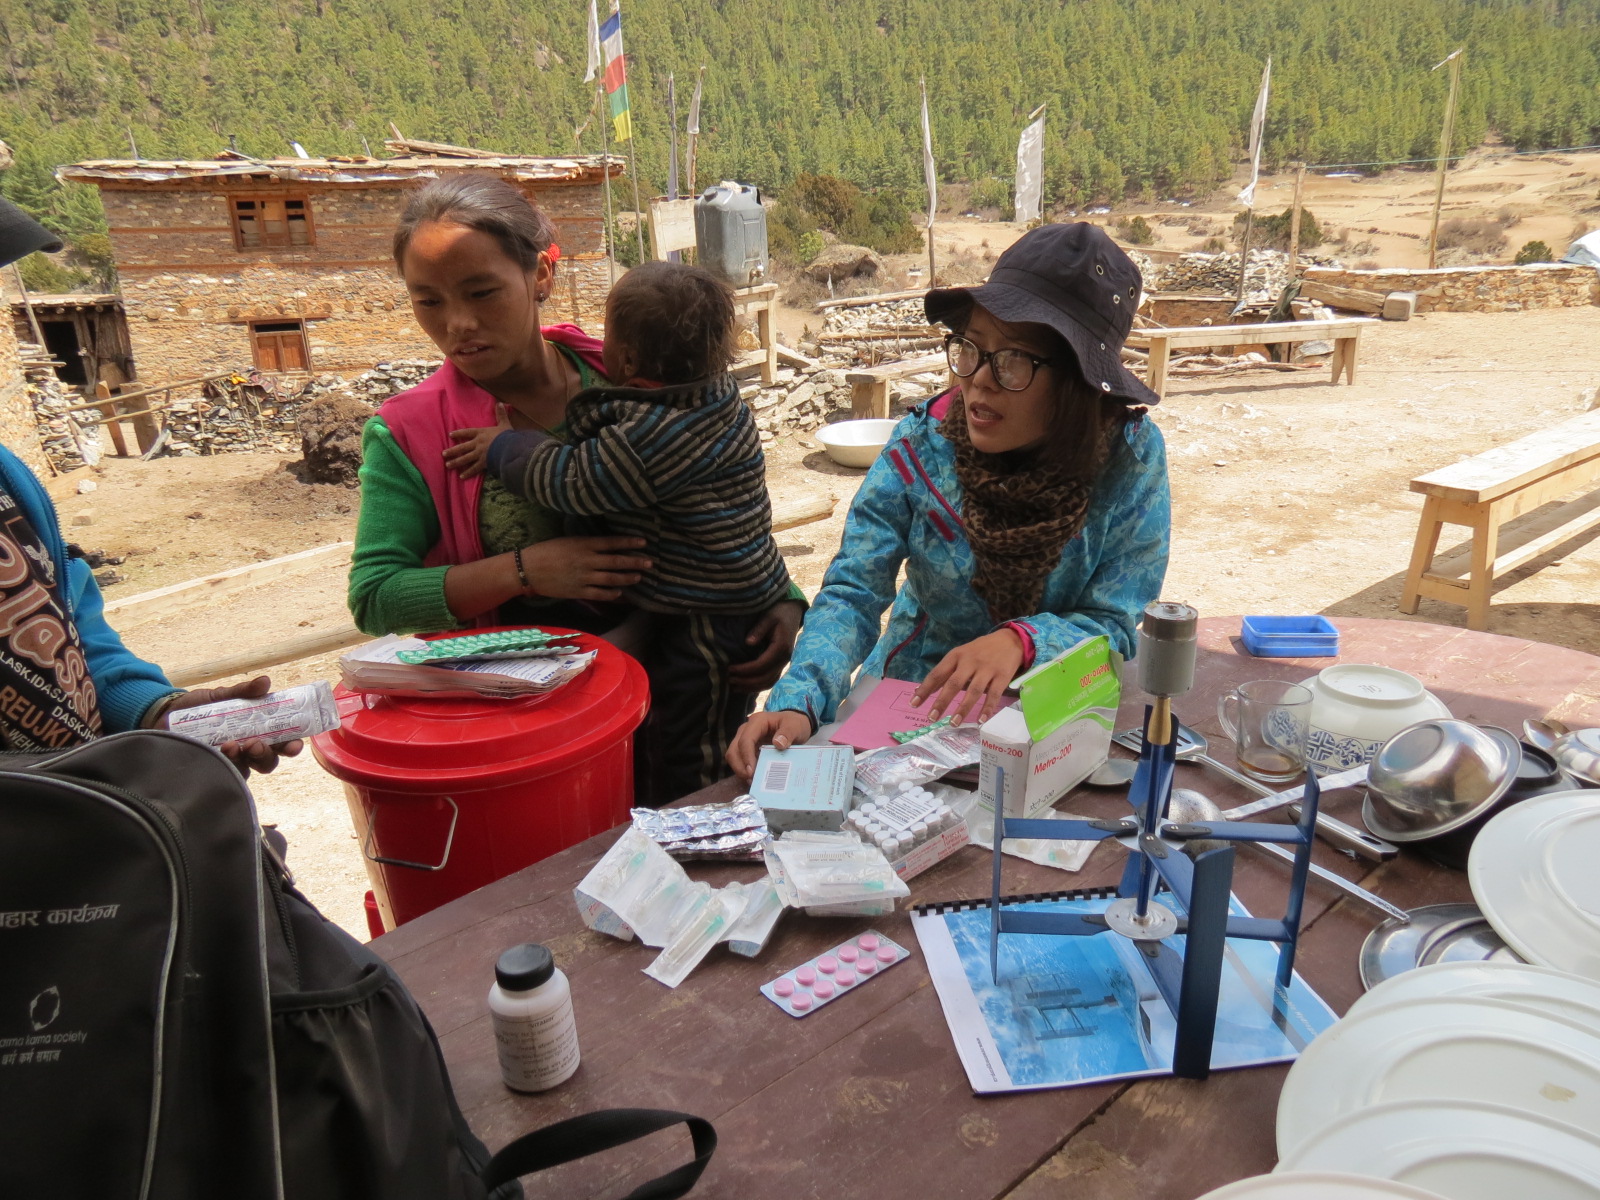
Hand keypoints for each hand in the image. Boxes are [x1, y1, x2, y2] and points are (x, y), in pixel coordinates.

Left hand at [160, 675, 304, 775]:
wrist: (162, 717)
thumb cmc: (196, 707)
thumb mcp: (220, 696)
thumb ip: (243, 691)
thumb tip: (265, 682)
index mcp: (255, 730)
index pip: (280, 741)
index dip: (291, 745)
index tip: (295, 743)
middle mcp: (245, 749)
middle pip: (268, 760)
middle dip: (268, 754)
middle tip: (258, 744)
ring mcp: (228, 761)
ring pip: (248, 770)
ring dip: (245, 759)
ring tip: (232, 745)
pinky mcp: (210, 769)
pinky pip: (224, 774)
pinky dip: (226, 763)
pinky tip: (218, 751)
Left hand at [444, 405, 512, 477]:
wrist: (510, 447)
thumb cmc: (507, 436)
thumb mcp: (504, 423)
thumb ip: (500, 414)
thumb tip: (499, 403)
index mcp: (481, 433)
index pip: (467, 432)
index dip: (459, 433)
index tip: (450, 435)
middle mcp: (477, 444)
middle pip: (462, 447)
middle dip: (452, 451)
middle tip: (443, 454)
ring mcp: (479, 454)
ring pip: (465, 458)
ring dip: (456, 462)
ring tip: (448, 465)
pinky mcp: (483, 463)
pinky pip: (474, 469)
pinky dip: (468, 473)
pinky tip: (461, 477)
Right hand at [519, 536, 652, 600]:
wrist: (528, 569)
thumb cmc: (546, 551)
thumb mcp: (568, 540)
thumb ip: (586, 544)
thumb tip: (605, 545)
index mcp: (584, 544)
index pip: (612, 543)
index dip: (629, 542)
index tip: (644, 541)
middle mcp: (587, 560)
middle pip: (617, 561)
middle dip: (635, 562)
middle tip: (649, 562)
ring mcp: (584, 577)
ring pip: (612, 579)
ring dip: (627, 578)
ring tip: (638, 577)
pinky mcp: (579, 591)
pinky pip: (600, 594)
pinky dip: (612, 593)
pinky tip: (620, 593)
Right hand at [726, 710, 811, 780]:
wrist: (794, 726)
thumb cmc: (793, 724)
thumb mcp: (795, 726)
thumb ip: (788, 733)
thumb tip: (778, 744)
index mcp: (757, 722)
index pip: (746, 740)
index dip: (746, 757)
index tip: (752, 772)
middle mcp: (746, 730)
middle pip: (734, 750)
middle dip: (740, 767)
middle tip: (751, 780)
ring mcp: (745, 740)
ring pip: (734, 757)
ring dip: (741, 771)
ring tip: (754, 782)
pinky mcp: (747, 750)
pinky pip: (741, 762)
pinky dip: (746, 771)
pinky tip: (756, 779)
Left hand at [728, 599, 803, 692]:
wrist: (792, 612)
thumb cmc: (778, 613)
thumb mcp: (768, 617)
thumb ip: (759, 629)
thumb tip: (748, 643)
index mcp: (781, 647)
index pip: (761, 665)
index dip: (745, 670)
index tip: (730, 669)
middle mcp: (784, 659)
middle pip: (765, 678)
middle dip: (746, 681)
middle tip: (729, 680)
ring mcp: (784, 663)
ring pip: (769, 682)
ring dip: (752, 687)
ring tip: (734, 687)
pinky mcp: (781, 664)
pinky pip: (771, 679)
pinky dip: (759, 685)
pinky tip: (746, 686)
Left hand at [910, 629, 1025, 725]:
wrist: (1010, 640)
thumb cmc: (980, 651)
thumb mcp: (961, 655)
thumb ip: (945, 672)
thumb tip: (923, 691)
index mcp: (956, 656)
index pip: (937, 673)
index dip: (925, 689)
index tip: (914, 704)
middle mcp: (970, 662)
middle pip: (954, 683)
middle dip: (942, 701)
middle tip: (932, 718)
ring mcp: (987, 669)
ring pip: (973, 691)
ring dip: (963, 708)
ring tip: (953, 723)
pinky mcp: (1002, 676)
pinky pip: (994, 695)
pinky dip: (987, 708)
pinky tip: (981, 721)